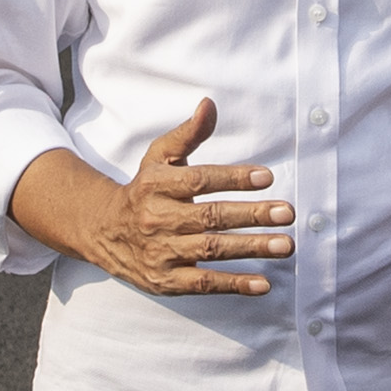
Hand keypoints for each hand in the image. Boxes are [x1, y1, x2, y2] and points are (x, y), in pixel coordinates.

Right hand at [26, 100, 291, 295]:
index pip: (199, 180)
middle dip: (251, 215)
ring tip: (285, 244)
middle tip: (287, 212)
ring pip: (211, 250)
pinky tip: (263, 283)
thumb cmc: (144, 190)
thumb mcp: (158, 158)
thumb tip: (210, 105)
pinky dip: (234, 285)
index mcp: (155, 185)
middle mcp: (156, 218)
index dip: (234, 178)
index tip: (268, 176)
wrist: (103, 232)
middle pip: (210, 216)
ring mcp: (160, 253)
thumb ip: (187, 133)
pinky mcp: (165, 281)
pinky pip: (203, 283)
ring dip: (251, 248)